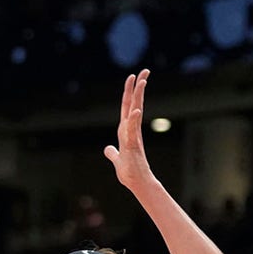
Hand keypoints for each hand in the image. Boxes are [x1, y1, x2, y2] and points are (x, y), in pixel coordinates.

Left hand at [103, 69, 156, 192]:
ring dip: (138, 97)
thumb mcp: (117, 158)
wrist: (136, 183)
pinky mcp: (133, 146)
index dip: (129, 92)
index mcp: (126, 130)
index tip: (133, 78)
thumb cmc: (129, 171)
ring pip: (135, 112)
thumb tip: (108, 149)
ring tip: (142, 82)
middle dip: (138, 87)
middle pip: (134, 104)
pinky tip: (135, 111)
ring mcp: (133, 136)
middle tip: (144, 71)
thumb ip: (112, 152)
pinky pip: (132, 131)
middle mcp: (131, 130)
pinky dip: (133, 120)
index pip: (127, 107)